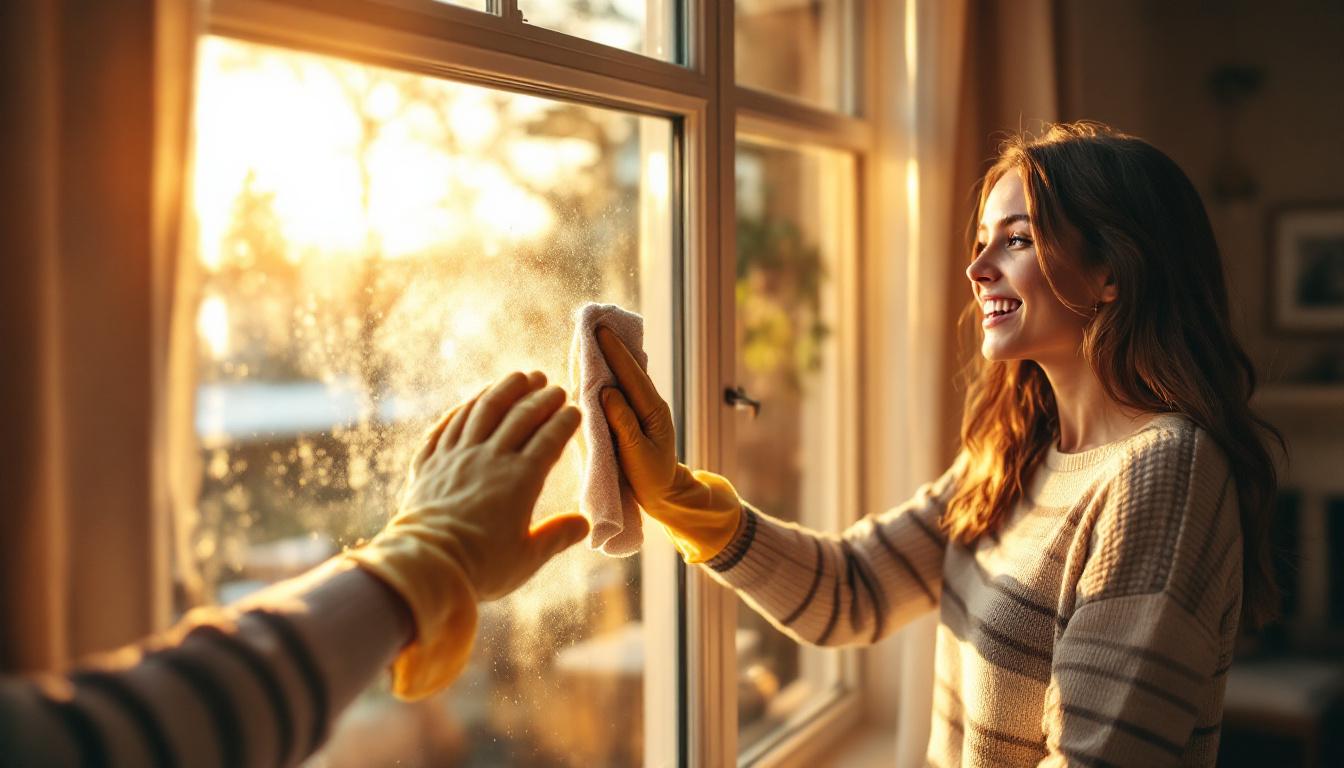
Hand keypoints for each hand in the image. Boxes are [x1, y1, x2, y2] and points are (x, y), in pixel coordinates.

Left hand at [397, 370, 588, 600]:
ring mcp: (456, 456)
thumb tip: (585, 524)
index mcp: (520, 479)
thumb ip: (557, 536)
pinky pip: (446, 425)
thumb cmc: (481, 567)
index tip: (574, 410)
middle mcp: (489, 458)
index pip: (548, 438)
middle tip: (553, 386)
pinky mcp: (429, 463)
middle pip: (519, 416)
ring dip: (503, 390)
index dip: (564, 421)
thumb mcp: (528, 558)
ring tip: (518, 377)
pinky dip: (462, 408)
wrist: (425, 565)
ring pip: (482, 410)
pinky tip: (471, 402)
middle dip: (540, 397)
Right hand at [594, 326, 680, 512]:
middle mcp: (650, 403)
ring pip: (625, 377)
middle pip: (629, 369)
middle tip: (594, 324)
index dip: (616, 352)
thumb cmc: (651, 478)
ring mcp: (643, 408)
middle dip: (612, 347)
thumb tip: (606, 391)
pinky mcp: (634, 415)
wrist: (664, 493)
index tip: (600, 331)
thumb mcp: (637, 453)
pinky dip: (608, 374)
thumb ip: (623, 422)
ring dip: (609, 357)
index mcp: (653, 410)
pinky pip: (620, 389)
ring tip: (592, 338)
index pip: (632, 375)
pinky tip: (596, 366)